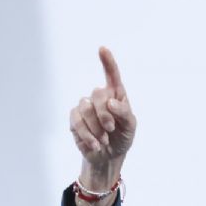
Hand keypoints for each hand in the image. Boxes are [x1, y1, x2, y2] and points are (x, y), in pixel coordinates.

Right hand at [69, 47, 135, 168]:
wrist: (108, 156)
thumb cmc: (122, 138)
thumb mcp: (130, 126)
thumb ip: (124, 112)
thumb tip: (110, 102)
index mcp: (116, 95)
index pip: (112, 75)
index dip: (107, 62)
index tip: (102, 49)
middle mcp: (99, 97)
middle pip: (98, 93)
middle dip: (105, 113)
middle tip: (111, 129)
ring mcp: (85, 106)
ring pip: (85, 107)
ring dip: (96, 127)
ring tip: (104, 139)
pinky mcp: (75, 119)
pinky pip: (77, 121)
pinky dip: (87, 135)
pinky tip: (95, 144)